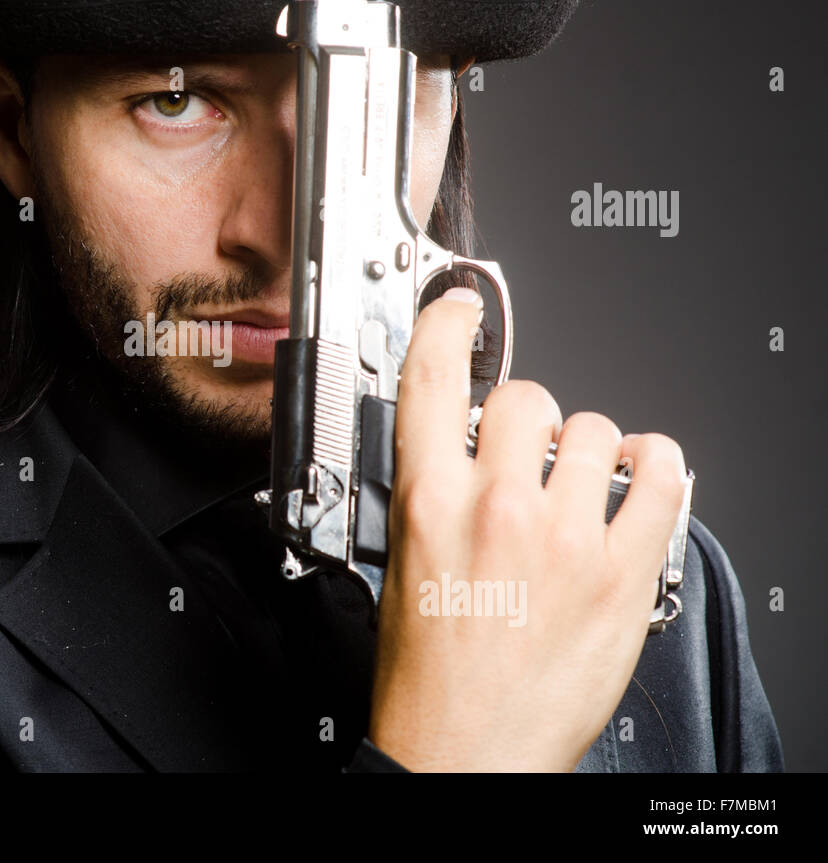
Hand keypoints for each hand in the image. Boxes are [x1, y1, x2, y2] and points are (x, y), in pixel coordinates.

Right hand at [367, 287, 688, 770]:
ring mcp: (565, 538)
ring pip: (596, 429)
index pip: (432, 378)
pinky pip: (661, 478)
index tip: (461, 310)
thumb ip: (433, 496)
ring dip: (587, 446)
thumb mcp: (402, 566)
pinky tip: (638, 479)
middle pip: (525, 397)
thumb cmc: (429, 676)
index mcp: (429, 504)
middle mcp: (497, 509)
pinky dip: (655, 467)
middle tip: (525, 451)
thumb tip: (460, 455)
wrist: (466, 752)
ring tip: (580, 482)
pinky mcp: (622, 573)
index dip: (446, 324)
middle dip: (526, 415)